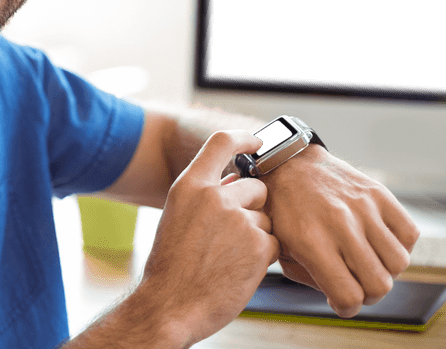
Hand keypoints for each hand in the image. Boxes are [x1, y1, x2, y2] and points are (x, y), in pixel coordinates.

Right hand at [136, 131, 279, 345]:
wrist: (170, 306)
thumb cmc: (172, 266)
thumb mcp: (178, 216)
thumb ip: (205, 195)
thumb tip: (236, 182)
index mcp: (190, 185)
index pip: (221, 142)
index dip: (244, 138)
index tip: (257, 141)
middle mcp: (214, 196)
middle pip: (256, 187)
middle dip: (253, 207)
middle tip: (230, 235)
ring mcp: (238, 219)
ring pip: (266, 217)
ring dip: (256, 235)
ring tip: (228, 257)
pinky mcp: (258, 245)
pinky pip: (274, 242)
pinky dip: (263, 256)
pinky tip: (239, 269)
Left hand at [261, 146, 418, 317]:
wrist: (287, 164)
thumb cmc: (282, 210)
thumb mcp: (281, 248)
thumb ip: (310, 278)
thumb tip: (344, 298)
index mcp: (312, 242)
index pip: (349, 296)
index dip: (348, 308)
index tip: (342, 302)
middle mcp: (340, 224)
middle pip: (379, 284)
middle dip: (369, 294)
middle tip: (356, 283)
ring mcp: (363, 207)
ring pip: (399, 262)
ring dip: (386, 270)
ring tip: (368, 261)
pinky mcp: (378, 192)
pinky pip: (409, 233)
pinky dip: (400, 245)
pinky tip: (379, 242)